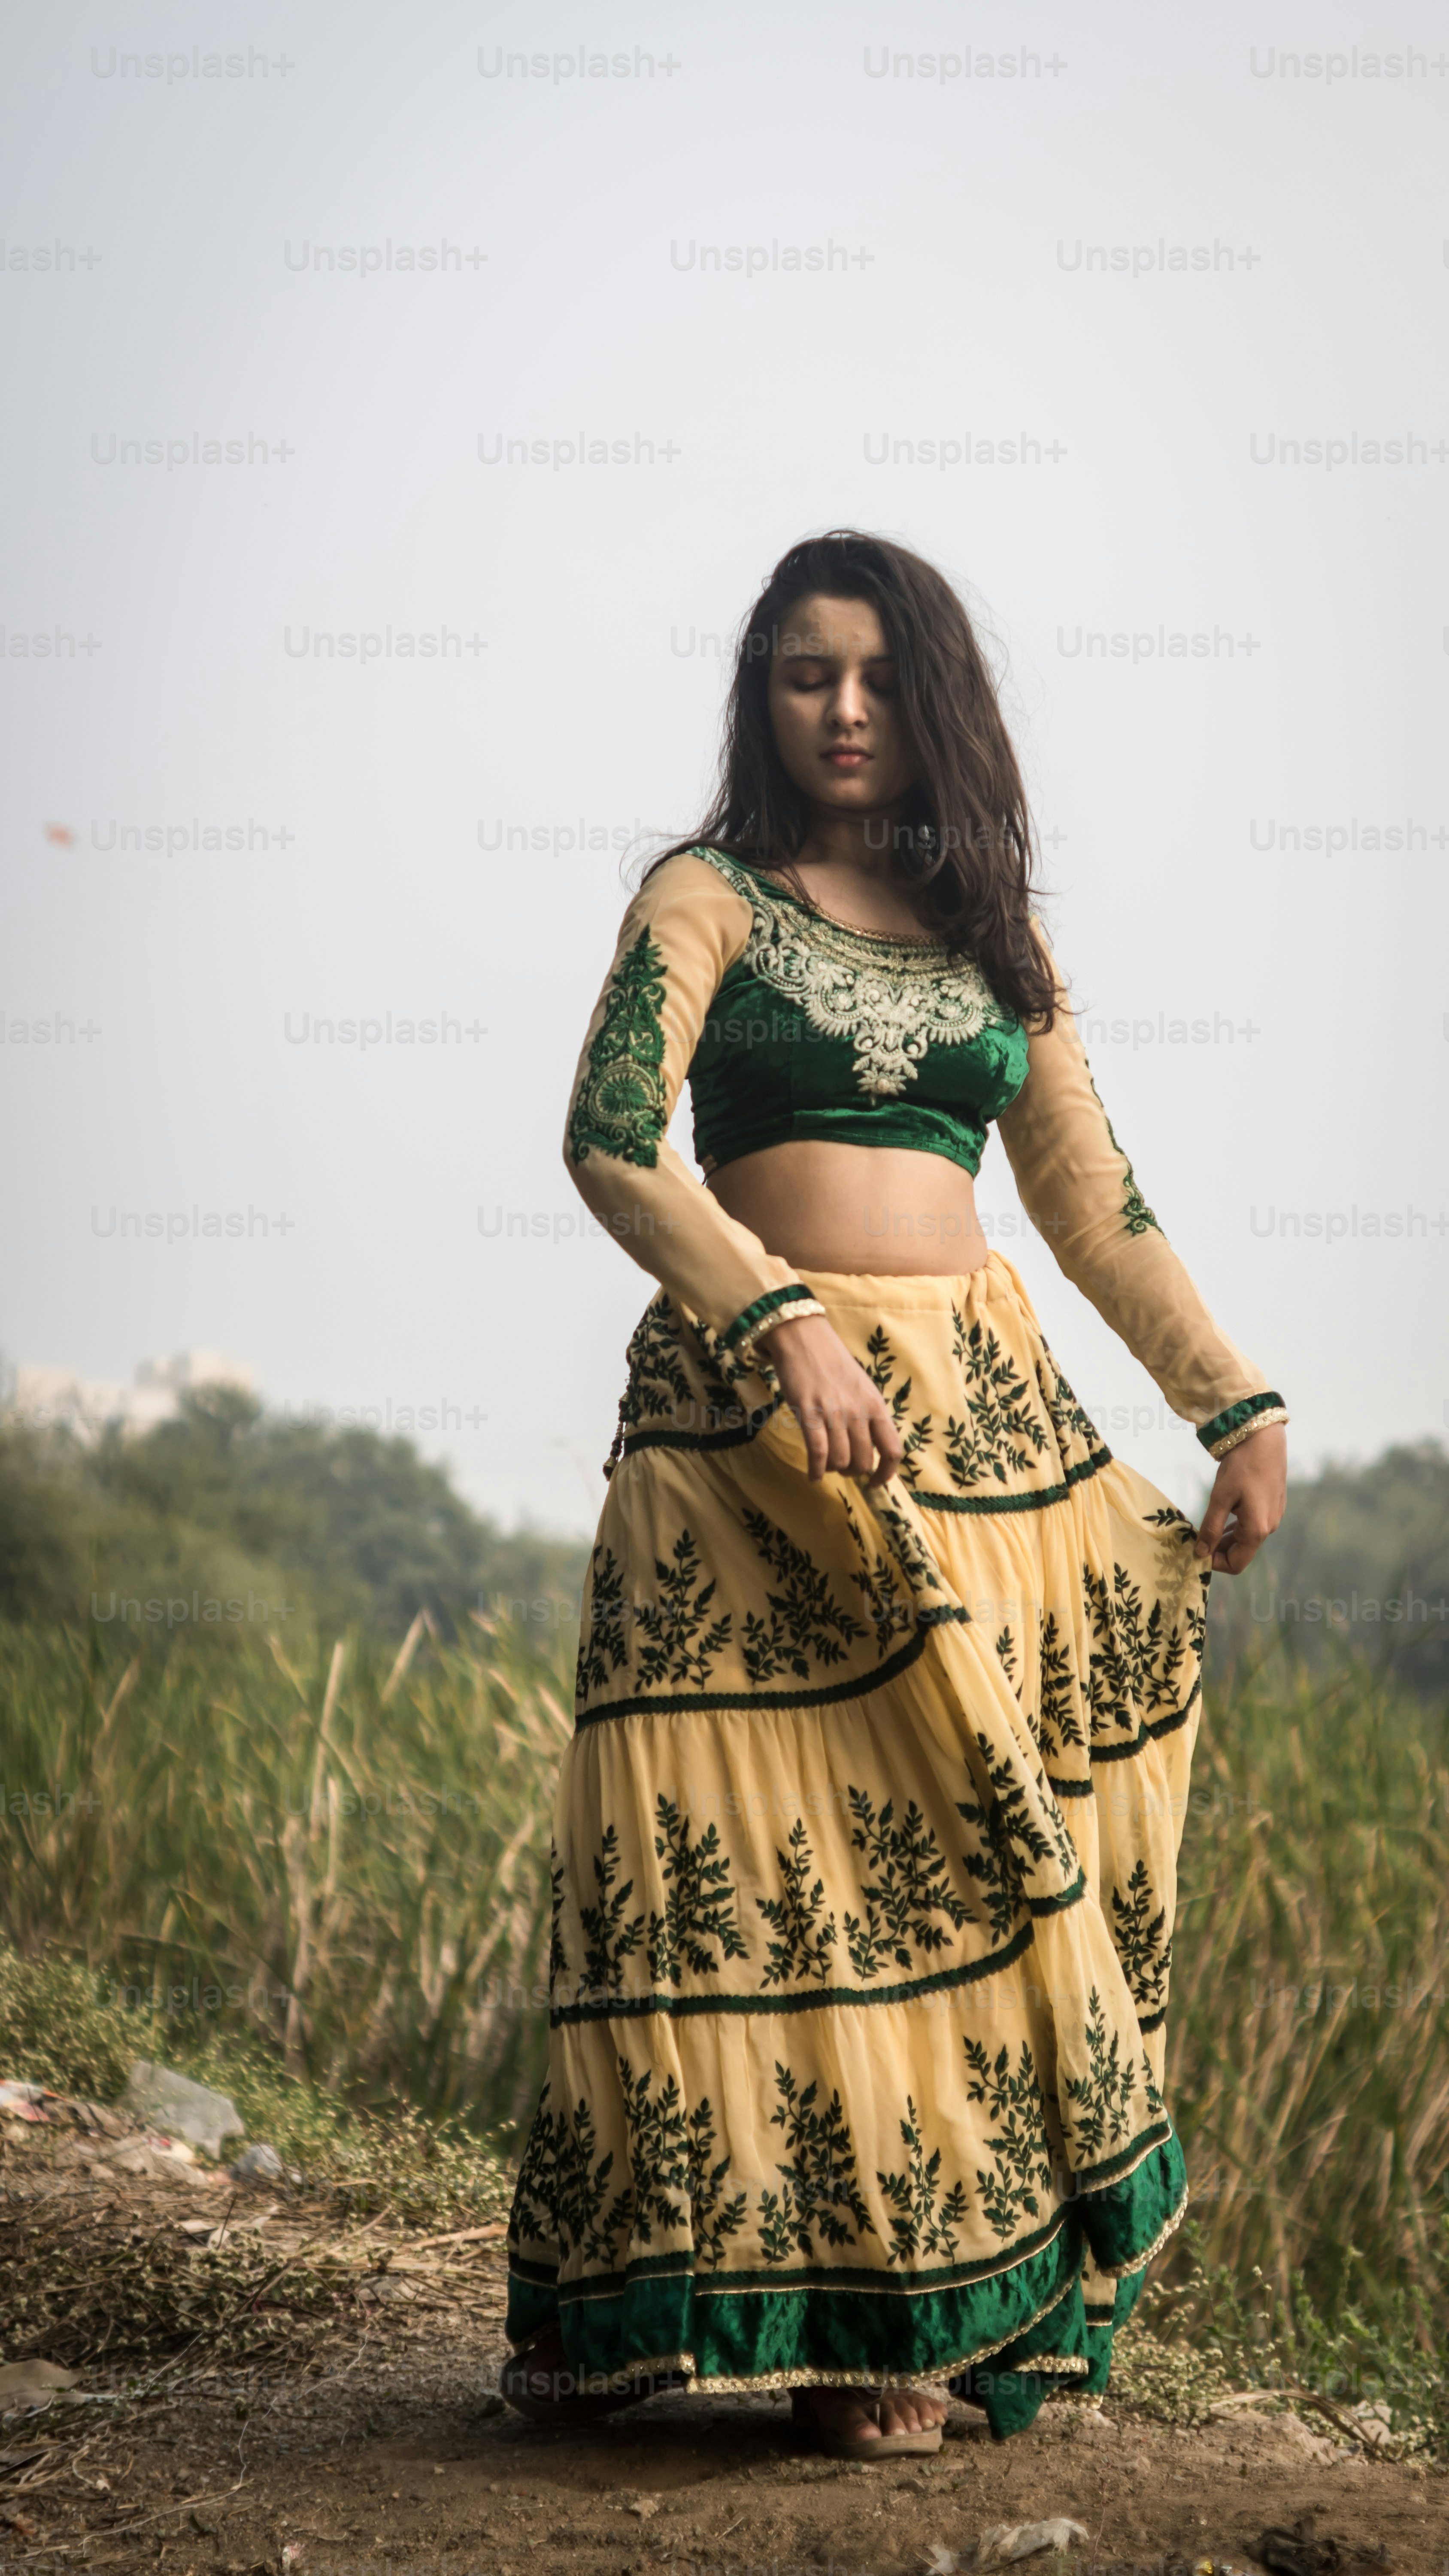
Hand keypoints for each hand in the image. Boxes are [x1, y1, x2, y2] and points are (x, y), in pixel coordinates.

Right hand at [758, 1313, 903, 1486]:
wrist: (803, 1338)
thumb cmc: (832, 1363)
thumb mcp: (861, 1387)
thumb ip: (868, 1415)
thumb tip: (871, 1447)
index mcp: (876, 1405)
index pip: (892, 1449)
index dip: (886, 1473)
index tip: (876, 1482)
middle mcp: (859, 1411)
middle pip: (864, 1460)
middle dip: (853, 1471)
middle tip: (843, 1467)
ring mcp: (834, 1413)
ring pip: (840, 1461)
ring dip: (833, 1469)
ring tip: (827, 1464)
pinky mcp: (809, 1413)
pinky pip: (818, 1453)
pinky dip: (816, 1470)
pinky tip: (813, 1475)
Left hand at [1194, 1421, 1285, 1572]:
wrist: (1264, 1439)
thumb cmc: (1241, 1467)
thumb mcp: (1220, 1498)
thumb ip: (1211, 1528)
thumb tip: (1200, 1553)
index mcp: (1257, 1530)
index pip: (1236, 1564)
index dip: (1214, 1563)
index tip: (1195, 1552)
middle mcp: (1269, 1527)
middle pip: (1241, 1552)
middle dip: (1218, 1550)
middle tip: (1196, 1540)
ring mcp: (1274, 1517)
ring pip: (1247, 1539)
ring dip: (1226, 1538)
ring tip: (1206, 1529)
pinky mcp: (1273, 1506)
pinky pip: (1253, 1525)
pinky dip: (1236, 1527)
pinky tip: (1224, 1516)